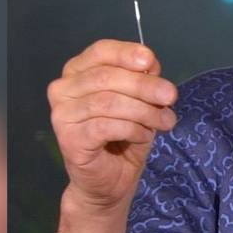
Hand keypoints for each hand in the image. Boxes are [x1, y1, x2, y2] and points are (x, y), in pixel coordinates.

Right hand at [48, 40, 177, 212]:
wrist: (109, 181)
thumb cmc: (123, 135)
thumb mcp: (140, 101)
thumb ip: (142, 79)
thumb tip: (150, 65)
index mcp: (78, 71)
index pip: (100, 51)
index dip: (127, 53)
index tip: (151, 62)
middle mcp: (63, 88)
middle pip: (106, 77)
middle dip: (144, 86)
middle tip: (171, 97)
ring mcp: (61, 114)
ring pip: (108, 102)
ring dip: (144, 111)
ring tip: (165, 122)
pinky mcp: (68, 138)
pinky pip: (105, 126)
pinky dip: (132, 129)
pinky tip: (143, 136)